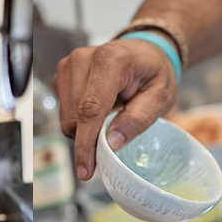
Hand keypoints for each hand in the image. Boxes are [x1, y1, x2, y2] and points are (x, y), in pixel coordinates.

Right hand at [53, 38, 177, 180]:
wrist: (143, 52)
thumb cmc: (153, 72)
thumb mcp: (161, 96)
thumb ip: (138, 119)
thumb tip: (112, 142)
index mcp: (110, 59)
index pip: (90, 109)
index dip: (86, 143)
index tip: (87, 169)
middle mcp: (82, 59)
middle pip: (75, 117)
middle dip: (90, 137)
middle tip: (115, 133)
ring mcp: (68, 66)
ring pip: (66, 118)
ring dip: (85, 128)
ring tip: (110, 113)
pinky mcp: (61, 76)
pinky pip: (63, 112)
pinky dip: (80, 120)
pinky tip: (98, 108)